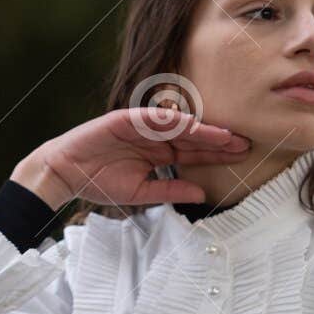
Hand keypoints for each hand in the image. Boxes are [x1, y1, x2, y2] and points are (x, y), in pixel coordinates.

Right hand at [10, 106, 250, 210]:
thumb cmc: (101, 182)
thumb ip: (171, 190)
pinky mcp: (125, 119)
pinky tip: (191, 125)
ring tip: (227, 135)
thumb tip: (202, 194)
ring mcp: (141, 127)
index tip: (242, 157)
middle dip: (219, 140)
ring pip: (178, 126)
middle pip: (193, 137)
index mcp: (160, 154)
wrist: (66, 173)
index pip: (195, 153)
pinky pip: (151, 119)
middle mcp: (155, 138)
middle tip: (246, 142)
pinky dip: (170, 121)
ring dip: (202, 129)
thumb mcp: (142, 193)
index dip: (217, 154)